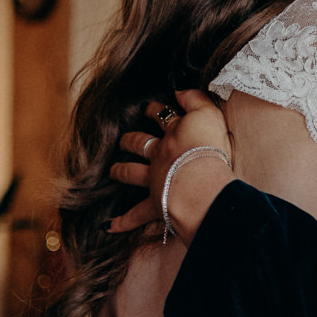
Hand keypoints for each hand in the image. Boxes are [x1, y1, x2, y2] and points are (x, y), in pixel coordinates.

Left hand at [108, 90, 232, 237]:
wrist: (201, 183)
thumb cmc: (209, 149)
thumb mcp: (210, 115)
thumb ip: (196, 99)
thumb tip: (179, 90)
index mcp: (175, 133)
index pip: (163, 117)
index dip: (155, 110)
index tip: (149, 108)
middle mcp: (160, 155)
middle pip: (140, 144)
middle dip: (130, 141)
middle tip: (123, 140)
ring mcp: (154, 180)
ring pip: (132, 173)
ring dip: (121, 171)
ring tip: (113, 171)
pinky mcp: (155, 205)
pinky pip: (135, 215)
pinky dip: (121, 222)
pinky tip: (107, 226)